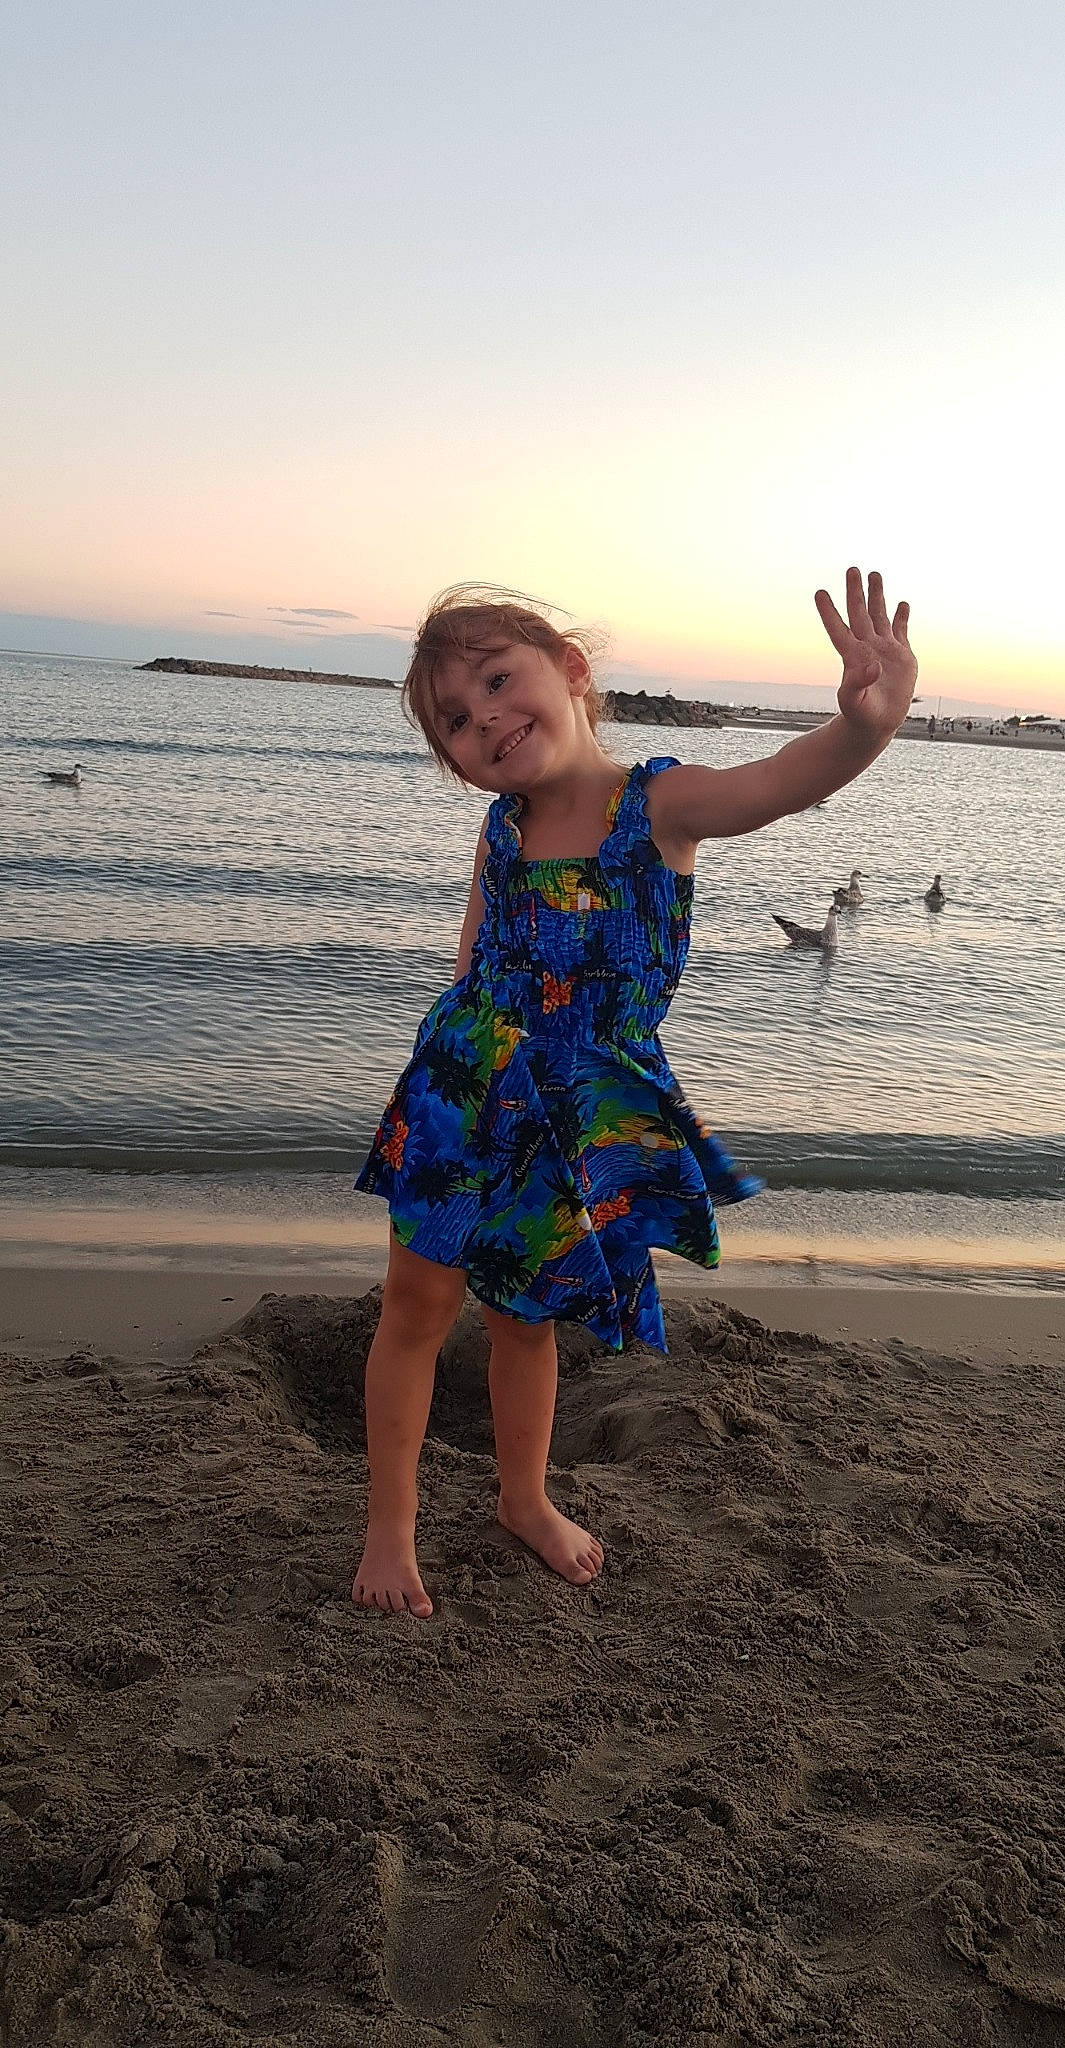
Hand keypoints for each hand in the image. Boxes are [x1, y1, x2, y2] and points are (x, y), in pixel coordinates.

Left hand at [815, 568, 916, 737]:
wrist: (878, 724)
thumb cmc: (860, 716)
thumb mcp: (854, 703)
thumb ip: (857, 685)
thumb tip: (872, 666)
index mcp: (852, 657)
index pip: (838, 629)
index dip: (829, 612)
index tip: (819, 593)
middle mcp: (866, 648)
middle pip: (859, 613)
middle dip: (855, 591)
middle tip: (851, 569)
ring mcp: (884, 649)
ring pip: (880, 616)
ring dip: (877, 596)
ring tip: (874, 574)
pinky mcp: (901, 656)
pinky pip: (901, 631)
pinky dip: (901, 616)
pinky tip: (902, 603)